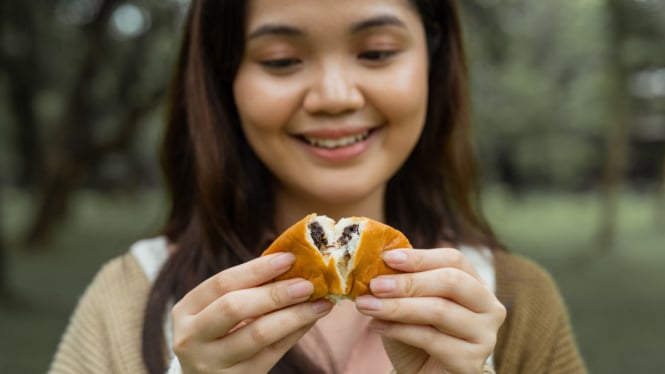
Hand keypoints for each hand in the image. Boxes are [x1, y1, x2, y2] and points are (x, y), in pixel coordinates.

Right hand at [171, 252, 333, 373]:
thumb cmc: (217, 333)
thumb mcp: (216, 310)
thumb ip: (245, 289)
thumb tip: (292, 264)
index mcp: (185, 311)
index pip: (221, 283)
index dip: (257, 269)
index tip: (289, 258)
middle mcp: (191, 338)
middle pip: (234, 308)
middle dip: (275, 293)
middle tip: (307, 284)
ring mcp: (211, 363)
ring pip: (258, 334)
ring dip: (294, 315)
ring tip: (320, 303)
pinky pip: (272, 354)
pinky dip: (295, 333)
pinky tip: (311, 320)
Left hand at [355, 248, 505, 373]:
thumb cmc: (417, 334)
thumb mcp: (409, 301)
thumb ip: (402, 282)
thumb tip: (378, 262)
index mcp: (476, 284)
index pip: (454, 260)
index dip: (420, 257)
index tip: (387, 258)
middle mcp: (489, 307)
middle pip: (451, 281)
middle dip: (408, 282)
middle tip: (375, 285)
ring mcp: (485, 336)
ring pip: (439, 311)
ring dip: (397, 306)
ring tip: (366, 305)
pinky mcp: (472, 362)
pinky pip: (431, 339)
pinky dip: (399, 330)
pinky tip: (376, 326)